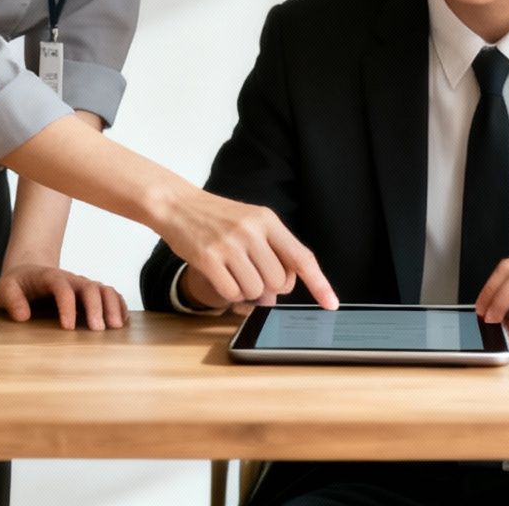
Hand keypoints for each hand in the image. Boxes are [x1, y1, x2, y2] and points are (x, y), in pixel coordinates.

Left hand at [0, 264, 127, 330]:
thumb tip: (22, 315)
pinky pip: (110, 296)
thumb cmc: (16, 285)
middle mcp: (71, 279)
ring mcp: (83, 286)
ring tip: (116, 327)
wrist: (28, 273)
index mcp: (49, 277)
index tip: (68, 328)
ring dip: (113, 306)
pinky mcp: (90, 295)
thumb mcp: (4, 289)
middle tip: (98, 330)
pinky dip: (119, 306)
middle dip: (96, 307)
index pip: (62, 287)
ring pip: (104, 290)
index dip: (67, 306)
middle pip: (90, 287)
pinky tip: (121, 323)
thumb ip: (11, 299)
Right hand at [161, 188, 338, 309]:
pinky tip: (222, 277)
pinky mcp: (208, 258)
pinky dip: (230, 294)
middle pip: (279, 282)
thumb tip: (280, 293)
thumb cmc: (217, 217)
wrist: (177, 204)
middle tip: (254, 276)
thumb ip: (271, 252)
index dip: (319, 283)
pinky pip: (232, 293)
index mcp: (267, 220)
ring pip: (256, 291)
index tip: (331, 303)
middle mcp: (251, 231)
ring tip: (235, 273)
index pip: (301, 257)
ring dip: (248, 292)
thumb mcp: (251, 222)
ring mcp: (229, 244)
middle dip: (269, 288)